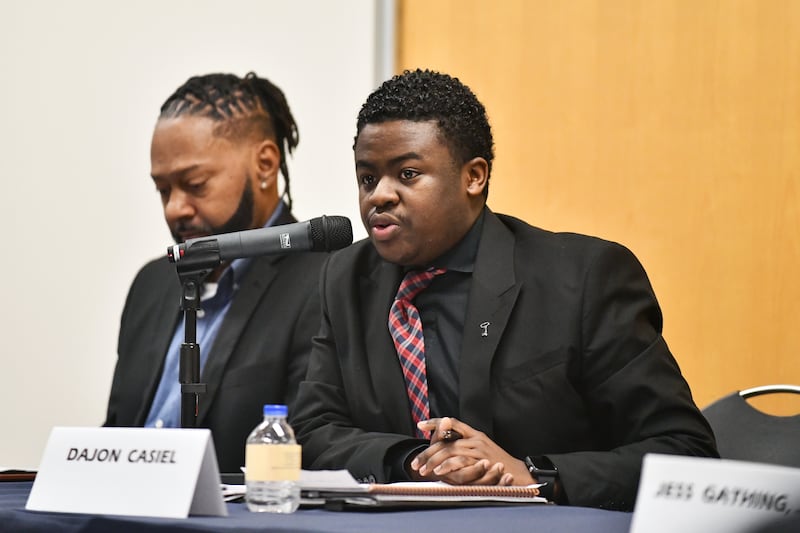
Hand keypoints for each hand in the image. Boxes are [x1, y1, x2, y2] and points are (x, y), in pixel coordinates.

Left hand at [409, 417, 533, 485]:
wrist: (519, 474)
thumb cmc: (498, 464)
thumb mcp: (481, 451)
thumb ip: (464, 446)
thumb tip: (444, 447)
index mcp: (475, 434)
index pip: (452, 423)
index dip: (436, 422)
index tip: (420, 425)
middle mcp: (476, 439)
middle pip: (446, 440)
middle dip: (428, 452)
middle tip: (416, 463)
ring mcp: (479, 449)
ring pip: (451, 450)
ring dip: (435, 461)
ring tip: (425, 469)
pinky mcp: (482, 461)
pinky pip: (461, 462)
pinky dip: (449, 466)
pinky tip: (440, 472)